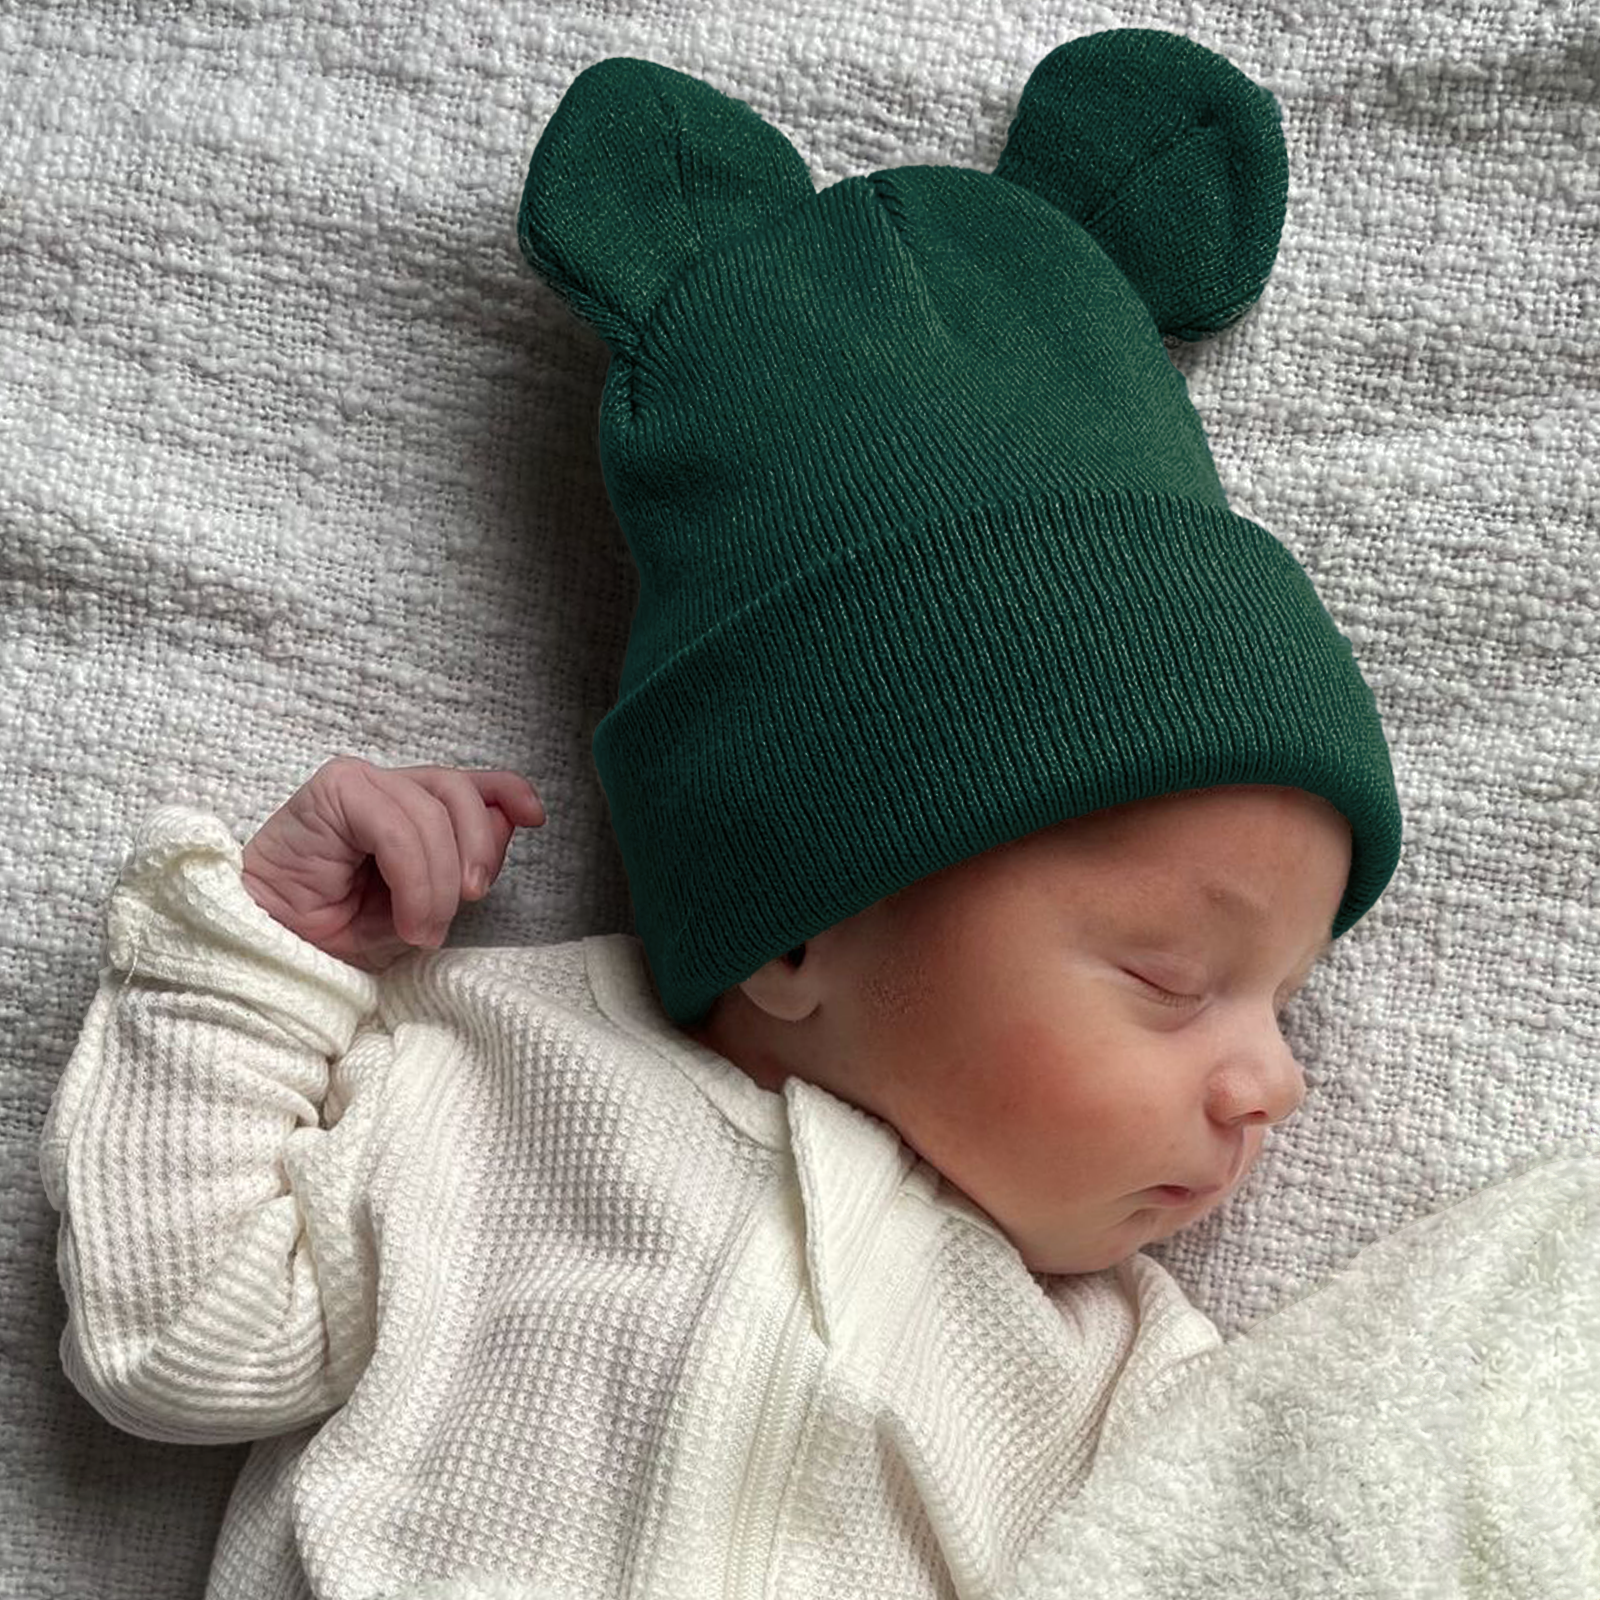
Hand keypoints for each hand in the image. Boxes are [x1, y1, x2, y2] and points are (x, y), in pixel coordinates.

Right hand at [241, 758, 545, 969]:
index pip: (470, 783)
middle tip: (470, 901)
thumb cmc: (342, 929)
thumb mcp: (425, 901)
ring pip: (430, 816)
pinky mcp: (332, 791)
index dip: (507, 791)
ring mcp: (357, 782)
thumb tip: (511, 821)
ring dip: (437, 884)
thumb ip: (463, 860)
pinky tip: (408, 919)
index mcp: (410, 806)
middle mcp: (386, 786)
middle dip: (476, 850)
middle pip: (458, 792)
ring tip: (424, 930)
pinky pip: (397, 828)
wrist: (276, 949)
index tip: (535, 817)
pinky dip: (413, 878)